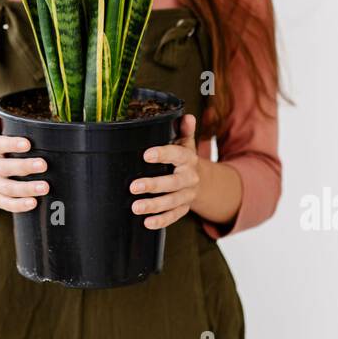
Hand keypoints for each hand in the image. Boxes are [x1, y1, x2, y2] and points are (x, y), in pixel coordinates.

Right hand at [0, 114, 48, 212]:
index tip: (28, 144)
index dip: (11, 144)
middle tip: (43, 165)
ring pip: (7, 188)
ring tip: (45, 187)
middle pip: (4, 168)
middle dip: (24, 167)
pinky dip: (19, 205)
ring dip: (26, 188)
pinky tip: (33, 203)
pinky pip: (6, 204)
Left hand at [130, 113, 199, 229]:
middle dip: (154, 185)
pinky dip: (161, 221)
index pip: (177, 155)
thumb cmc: (185, 159)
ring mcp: (187, 195)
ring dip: (154, 206)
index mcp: (188, 159)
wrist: (203, 181)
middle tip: (134, 187)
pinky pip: (174, 217)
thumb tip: (185, 116)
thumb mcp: (186, 143)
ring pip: (172, 202)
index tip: (146, 154)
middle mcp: (190, 178)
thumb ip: (184, 130)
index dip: (163, 154)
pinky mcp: (184, 209)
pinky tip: (147, 223)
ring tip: (136, 207)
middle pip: (173, 183)